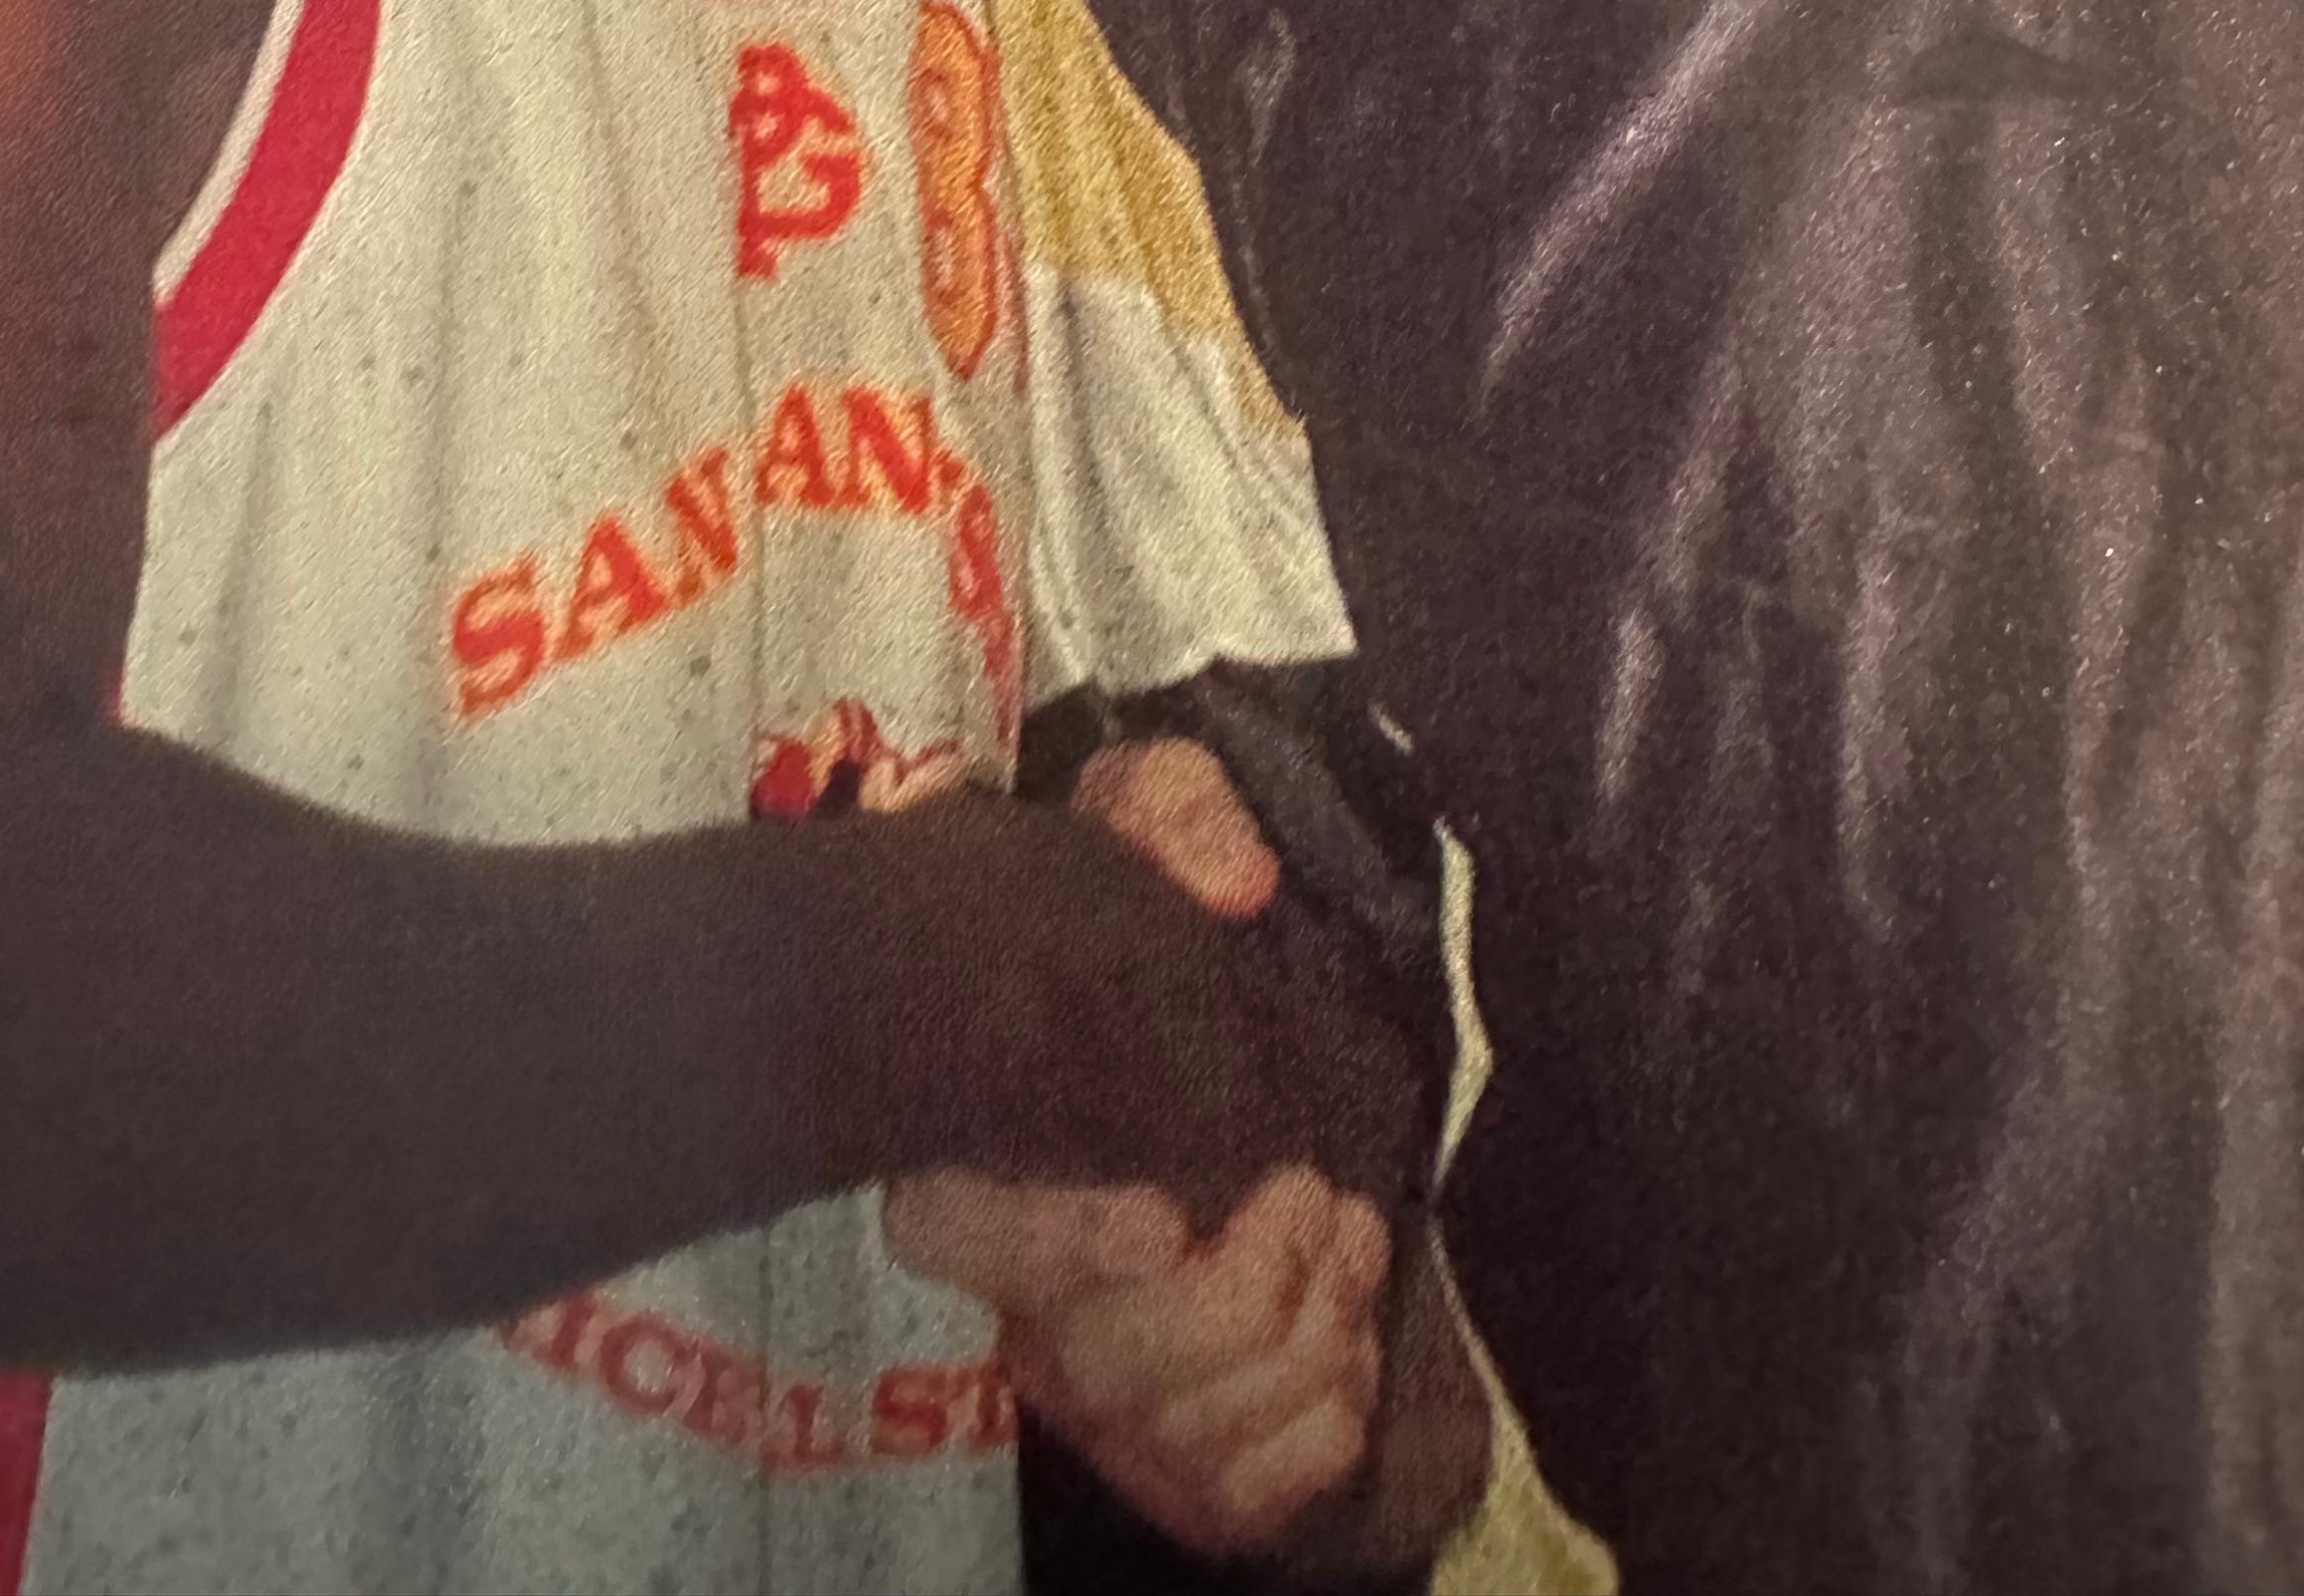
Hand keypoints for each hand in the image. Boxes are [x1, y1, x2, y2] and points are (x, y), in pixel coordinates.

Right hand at [881, 733, 1379, 1547]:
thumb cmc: (1154, 944)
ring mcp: (1096, 1388)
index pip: (956, 1235)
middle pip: (1099, 1366)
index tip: (1162, 1212)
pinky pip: (1247, 1493)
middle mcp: (1018, 1298)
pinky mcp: (1180, 1454)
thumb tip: (1238, 881)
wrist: (1229, 1057)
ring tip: (1346, 1237)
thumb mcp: (1147, 826)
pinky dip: (1326, 1420)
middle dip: (1241, 1296)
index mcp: (974, 1157)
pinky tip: (1347, 1327)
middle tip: (1315, 1195)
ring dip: (1307, 1339)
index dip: (1055, 1246)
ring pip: (1186, 1433)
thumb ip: (1176, 811)